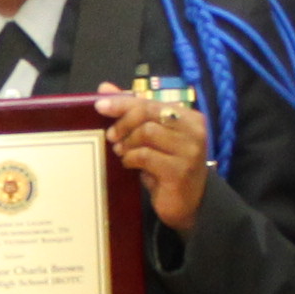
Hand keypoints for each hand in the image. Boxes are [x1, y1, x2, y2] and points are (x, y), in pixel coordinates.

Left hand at [100, 82, 209, 234]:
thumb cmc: (167, 168)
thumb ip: (132, 112)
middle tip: (111, 136)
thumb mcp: (151, 138)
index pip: (150, 102)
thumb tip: (105, 89)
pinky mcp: (180, 170)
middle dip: (123, 122)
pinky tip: (130, 164)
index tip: (100, 106)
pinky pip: (146, 155)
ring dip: (128, 143)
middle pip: (148, 113)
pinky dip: (132, 158)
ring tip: (123, 152)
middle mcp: (194, 130)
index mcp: (189, 117)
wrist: (188, 205)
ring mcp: (190, 150)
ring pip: (146, 132)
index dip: (123, 102)